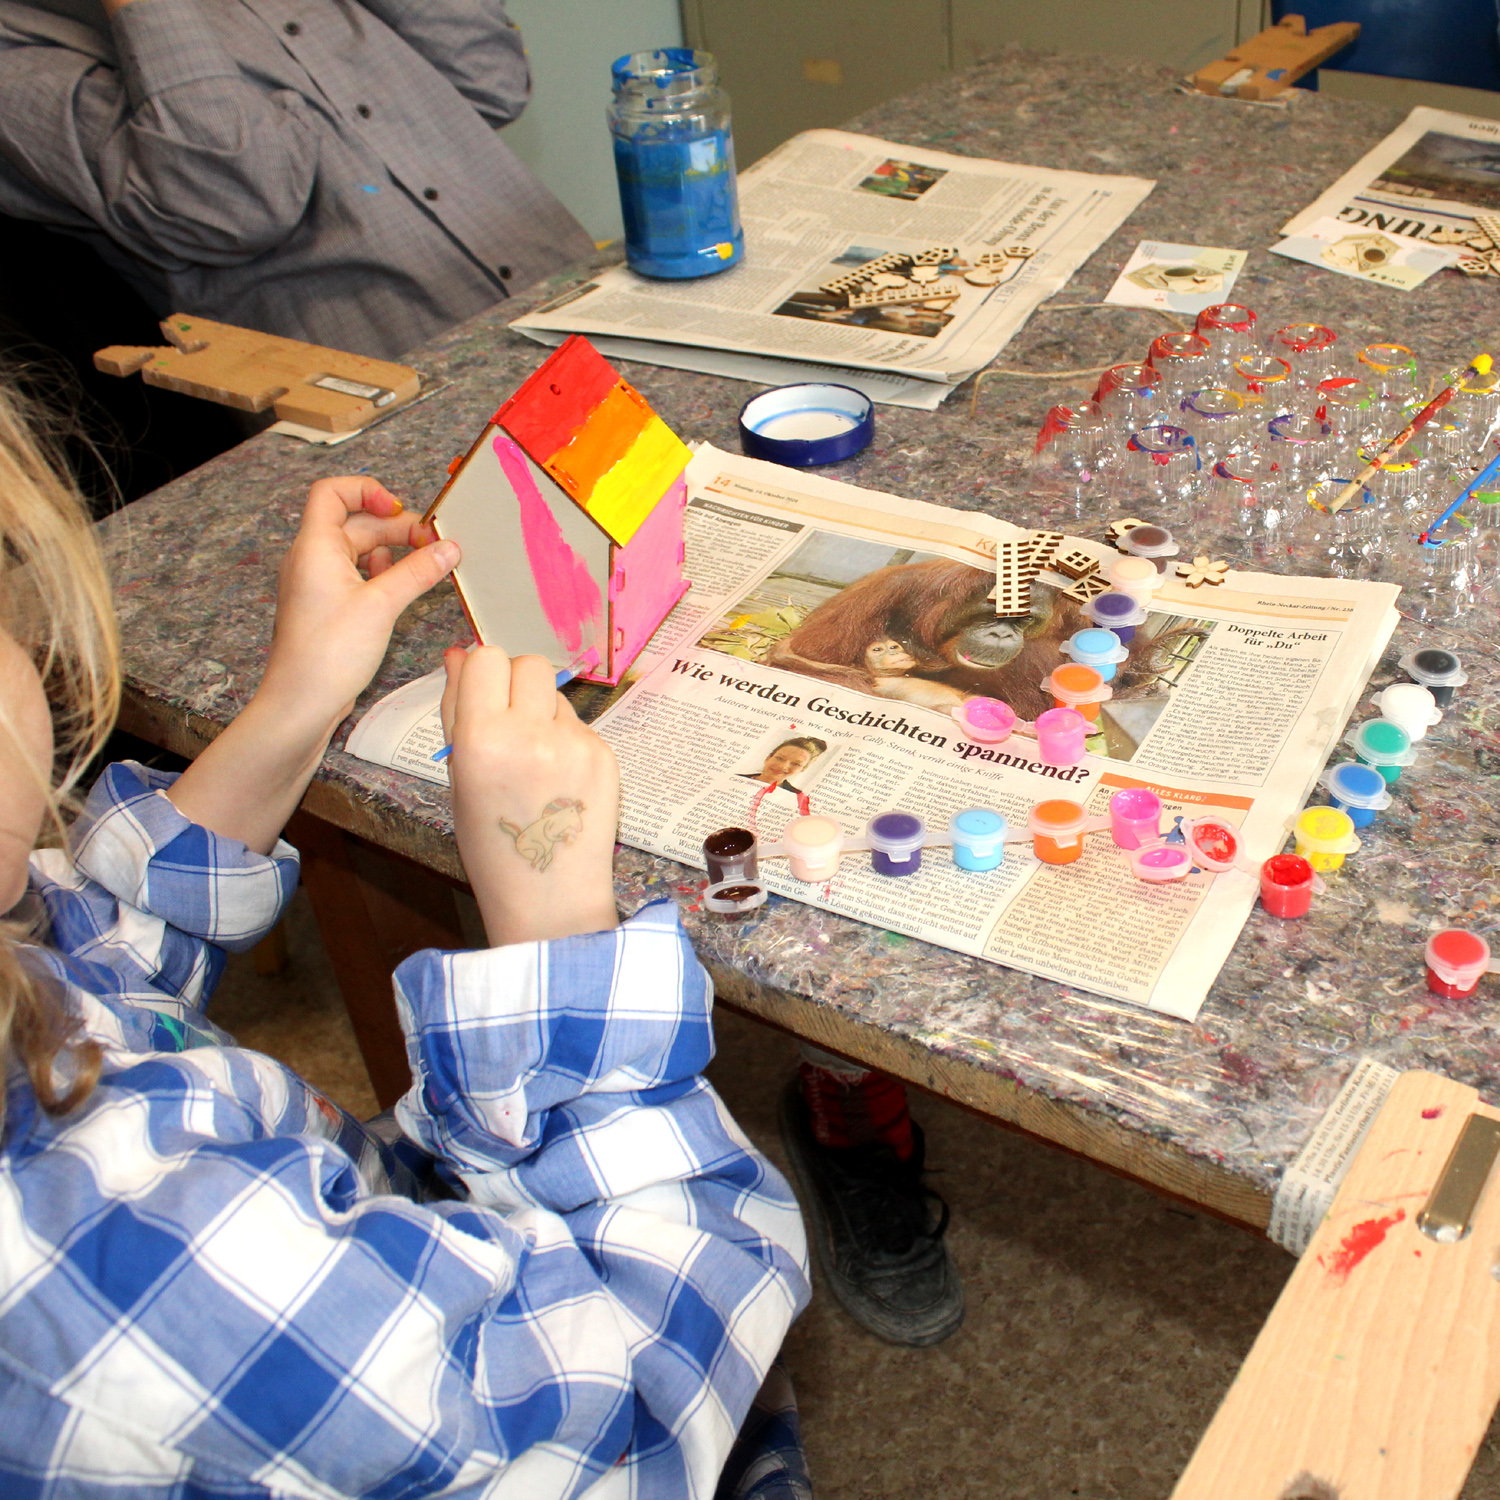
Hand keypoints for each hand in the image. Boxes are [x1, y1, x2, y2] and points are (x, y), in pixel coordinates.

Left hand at [166, 477, 456, 853]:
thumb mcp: (382, 605)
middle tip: (434, 545)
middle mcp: (312, 559)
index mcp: (315, 547)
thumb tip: (449, 547)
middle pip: (355, 523)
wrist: (301, 703)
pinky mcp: (328, 607)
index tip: (400, 511)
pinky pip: (358, 577)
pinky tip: (404, 591)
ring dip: (393, 554)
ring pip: (360, 551)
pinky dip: (384, 576)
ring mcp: (319, 584)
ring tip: (425, 569)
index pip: (332, 492)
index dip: (367, 491)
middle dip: (396, 529)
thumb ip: (418, 572)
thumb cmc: (328, 654)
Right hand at [441, 646, 619, 945]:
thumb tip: (458, 654)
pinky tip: (559, 778)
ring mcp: (575, 743)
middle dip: (517, 683)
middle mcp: (533, 734)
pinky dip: (566, 738)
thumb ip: (457, 711)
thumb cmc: (491, 842)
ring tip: (535, 761)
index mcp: (484, 739)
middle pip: (529, 663)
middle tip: (510, 721)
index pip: (488, 658)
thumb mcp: (457, 777)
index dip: (483, 673)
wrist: (548, 894)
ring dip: (543, 711)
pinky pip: (580, 723)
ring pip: (556, 693)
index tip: (482, 696)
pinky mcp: (605, 754)